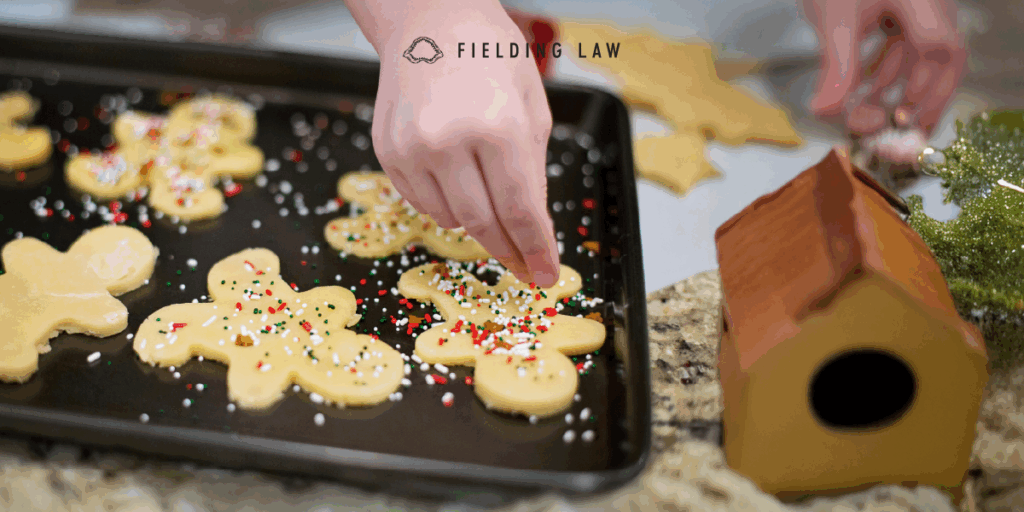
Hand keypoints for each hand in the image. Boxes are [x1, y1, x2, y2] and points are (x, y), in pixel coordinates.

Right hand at [363, 2, 557, 286]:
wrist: (429, 21)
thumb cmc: (489, 55)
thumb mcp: (532, 107)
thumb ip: (534, 172)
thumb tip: (531, 228)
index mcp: (498, 127)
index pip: (520, 211)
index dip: (536, 251)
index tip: (545, 276)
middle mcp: (450, 142)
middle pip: (483, 225)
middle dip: (508, 251)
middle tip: (523, 267)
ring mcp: (413, 149)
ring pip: (450, 219)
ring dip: (476, 222)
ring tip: (487, 193)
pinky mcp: (388, 153)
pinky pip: (421, 203)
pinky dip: (444, 204)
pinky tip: (456, 178)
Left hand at [802, 0, 965, 160]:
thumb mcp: (834, 20)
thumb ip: (836, 68)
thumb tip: (828, 112)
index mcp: (921, 0)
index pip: (941, 47)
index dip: (927, 88)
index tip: (905, 117)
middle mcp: (927, 1)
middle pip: (941, 54)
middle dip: (921, 96)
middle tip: (902, 131)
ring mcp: (914, 1)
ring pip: (918, 49)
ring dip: (895, 84)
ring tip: (868, 112)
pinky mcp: (896, 2)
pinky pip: (902, 38)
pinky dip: (885, 66)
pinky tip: (864, 87)